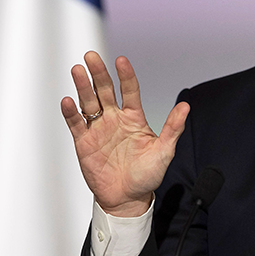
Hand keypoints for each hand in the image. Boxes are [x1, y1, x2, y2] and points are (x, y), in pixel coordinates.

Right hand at [60, 51, 189, 216]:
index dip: (126, 76)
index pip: (130, 90)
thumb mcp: (164, 151)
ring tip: (78, 70)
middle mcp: (114, 119)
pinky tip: (68, 101)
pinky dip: (70, 113)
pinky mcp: (84, 142)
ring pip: (88, 102)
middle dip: (98, 73)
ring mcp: (98, 129)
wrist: (127, 199)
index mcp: (134, 118)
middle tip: (92, 56)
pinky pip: (76, 124)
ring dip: (83, 87)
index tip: (121, 61)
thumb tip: (186, 106)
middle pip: (105, 90)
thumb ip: (172, 128)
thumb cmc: (147, 175)